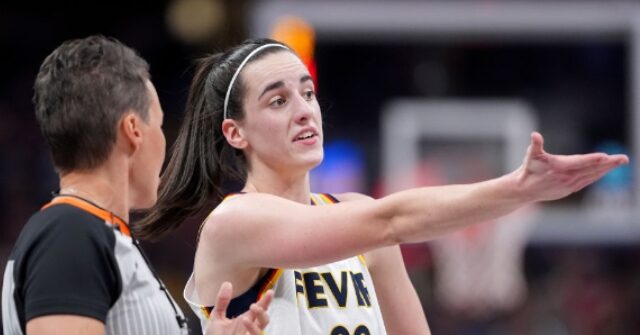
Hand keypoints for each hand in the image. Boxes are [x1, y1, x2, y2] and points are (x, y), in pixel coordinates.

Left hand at [204, 281, 272, 334]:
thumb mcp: (217, 317)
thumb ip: (222, 301)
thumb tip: (227, 283)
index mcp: (246, 320)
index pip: (259, 309)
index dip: (265, 300)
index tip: (269, 292)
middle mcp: (250, 328)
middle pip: (264, 317)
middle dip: (266, 307)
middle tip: (257, 300)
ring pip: (262, 328)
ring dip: (260, 316)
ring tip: (253, 307)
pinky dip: (252, 328)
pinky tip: (245, 320)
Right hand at [514, 132, 628, 201]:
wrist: (524, 190)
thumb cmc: (528, 170)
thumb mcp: (530, 155)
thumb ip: (535, 144)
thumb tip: (534, 135)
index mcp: (559, 167)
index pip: (580, 162)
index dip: (593, 159)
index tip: (606, 156)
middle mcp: (567, 177)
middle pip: (591, 169)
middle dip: (609, 163)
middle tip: (624, 158)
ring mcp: (570, 185)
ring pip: (592, 175)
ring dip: (607, 169)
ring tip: (619, 162)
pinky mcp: (570, 189)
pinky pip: (588, 181)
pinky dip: (598, 176)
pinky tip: (604, 171)